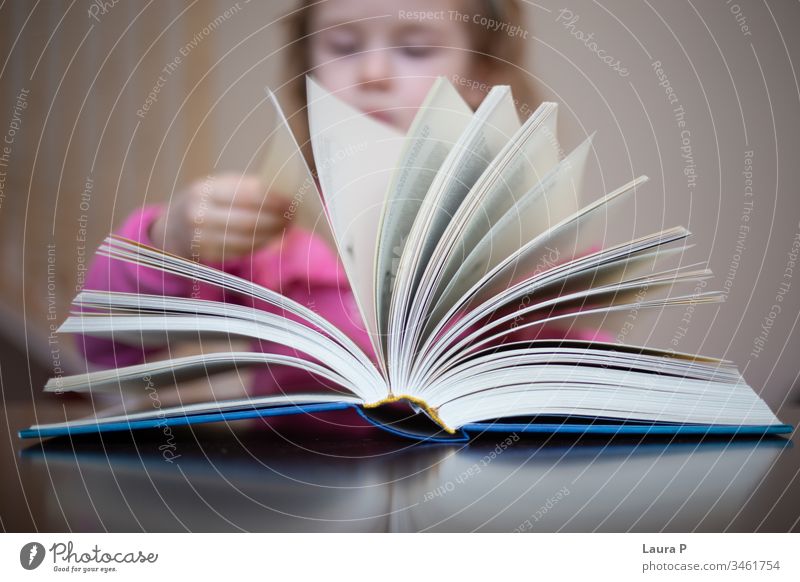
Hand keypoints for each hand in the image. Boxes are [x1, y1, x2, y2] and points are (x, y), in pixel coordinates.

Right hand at [150, 173, 290, 261]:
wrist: (171, 228)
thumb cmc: (205, 202)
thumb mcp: (217, 187)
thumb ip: (247, 187)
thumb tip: (283, 192)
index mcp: (204, 191)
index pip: (245, 195)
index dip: (271, 199)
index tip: (290, 199)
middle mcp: (199, 215)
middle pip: (249, 220)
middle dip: (276, 219)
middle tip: (293, 216)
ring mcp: (202, 239)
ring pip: (248, 239)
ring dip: (272, 234)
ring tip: (287, 226)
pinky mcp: (209, 256)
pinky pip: (242, 251)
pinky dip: (262, 244)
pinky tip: (273, 238)